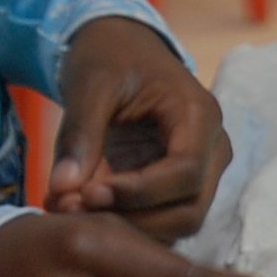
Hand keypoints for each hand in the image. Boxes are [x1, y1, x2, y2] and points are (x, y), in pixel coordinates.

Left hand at [50, 16, 232, 241]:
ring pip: (181, 221)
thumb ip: (79, 138)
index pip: (187, 173)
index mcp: (200, 117)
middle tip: (74, 210)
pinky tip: (89, 211)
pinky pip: (164, 217)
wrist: (124, 48)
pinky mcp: (182, 185)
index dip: (139, 193)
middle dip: (134, 219)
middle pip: (191, 209)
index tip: (87, 195)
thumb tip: (62, 193)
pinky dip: (128, 223)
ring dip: (130, 227)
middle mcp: (214, 149)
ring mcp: (204, 170)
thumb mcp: (90, 87)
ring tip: (76, 211)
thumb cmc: (112, 59)